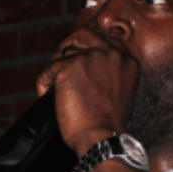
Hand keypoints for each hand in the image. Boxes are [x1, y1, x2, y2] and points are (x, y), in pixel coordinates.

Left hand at [36, 29, 140, 155]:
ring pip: (65, 52)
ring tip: (54, 85)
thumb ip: (110, 71)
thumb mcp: (121, 90)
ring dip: (56, 68)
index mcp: (128, 61)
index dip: (89, 45)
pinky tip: (47, 93)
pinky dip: (44, 81)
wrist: (101, 137)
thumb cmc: (109, 123)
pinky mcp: (70, 66)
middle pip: (85, 34)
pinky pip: (49, 69)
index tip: (80, 53)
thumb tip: (89, 63)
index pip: (106, 40)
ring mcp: (92, 58)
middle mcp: (113, 54)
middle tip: (61, 58)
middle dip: (70, 44)